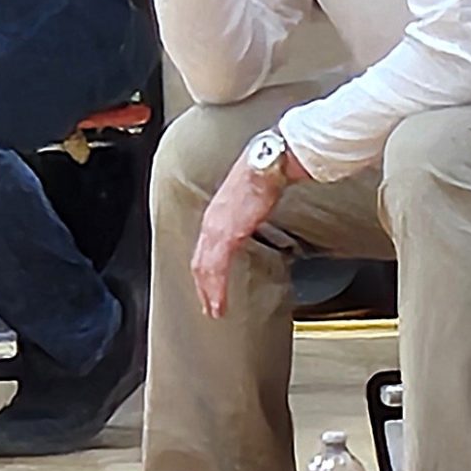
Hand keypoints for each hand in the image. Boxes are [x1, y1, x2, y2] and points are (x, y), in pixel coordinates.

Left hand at [191, 161, 298, 316]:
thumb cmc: (266, 170)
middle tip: (209, 307)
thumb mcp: (253, 193)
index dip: (205, 270)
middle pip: (199, 262)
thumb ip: (250, 207)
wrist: (270, 160)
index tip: (210, 286)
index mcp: (218, 212)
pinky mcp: (227, 234)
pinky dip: (216, 288)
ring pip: (204, 268)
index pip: (205, 248)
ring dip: (208, 292)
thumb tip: (258, 210)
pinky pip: (216, 268)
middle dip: (202, 287)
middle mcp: (212, 221)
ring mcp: (217, 228)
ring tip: (214, 310)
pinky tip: (220, 301)